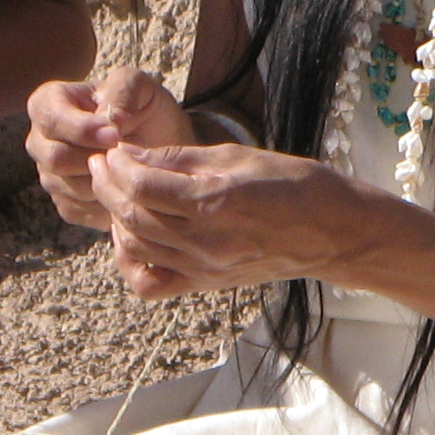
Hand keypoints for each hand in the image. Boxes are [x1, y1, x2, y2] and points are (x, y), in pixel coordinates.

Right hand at [28, 68, 196, 228]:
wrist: (163, 148)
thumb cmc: (145, 109)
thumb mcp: (140, 87)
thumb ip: (121, 91)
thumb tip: (110, 122)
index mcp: (49, 102)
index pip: (51, 119)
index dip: (82, 130)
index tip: (116, 135)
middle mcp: (41, 140)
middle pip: (54, 158)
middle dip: (96, 158)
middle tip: (127, 154)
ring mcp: (49, 174)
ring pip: (66, 187)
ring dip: (103, 180)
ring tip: (128, 167)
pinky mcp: (64, 203)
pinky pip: (76, 209)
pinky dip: (104, 201)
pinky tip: (123, 186)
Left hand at [34, 70, 327, 299]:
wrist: (331, 232)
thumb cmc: (292, 184)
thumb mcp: (237, 156)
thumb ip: (179, 159)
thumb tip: (132, 155)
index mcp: (214, 202)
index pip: (141, 184)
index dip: (118, 163)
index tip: (113, 150)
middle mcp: (205, 241)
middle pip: (131, 214)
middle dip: (109, 185)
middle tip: (104, 165)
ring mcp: (204, 268)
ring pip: (135, 246)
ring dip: (116, 217)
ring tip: (118, 193)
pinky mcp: (205, 284)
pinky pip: (150, 283)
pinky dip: (132, 261)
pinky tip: (136, 237)